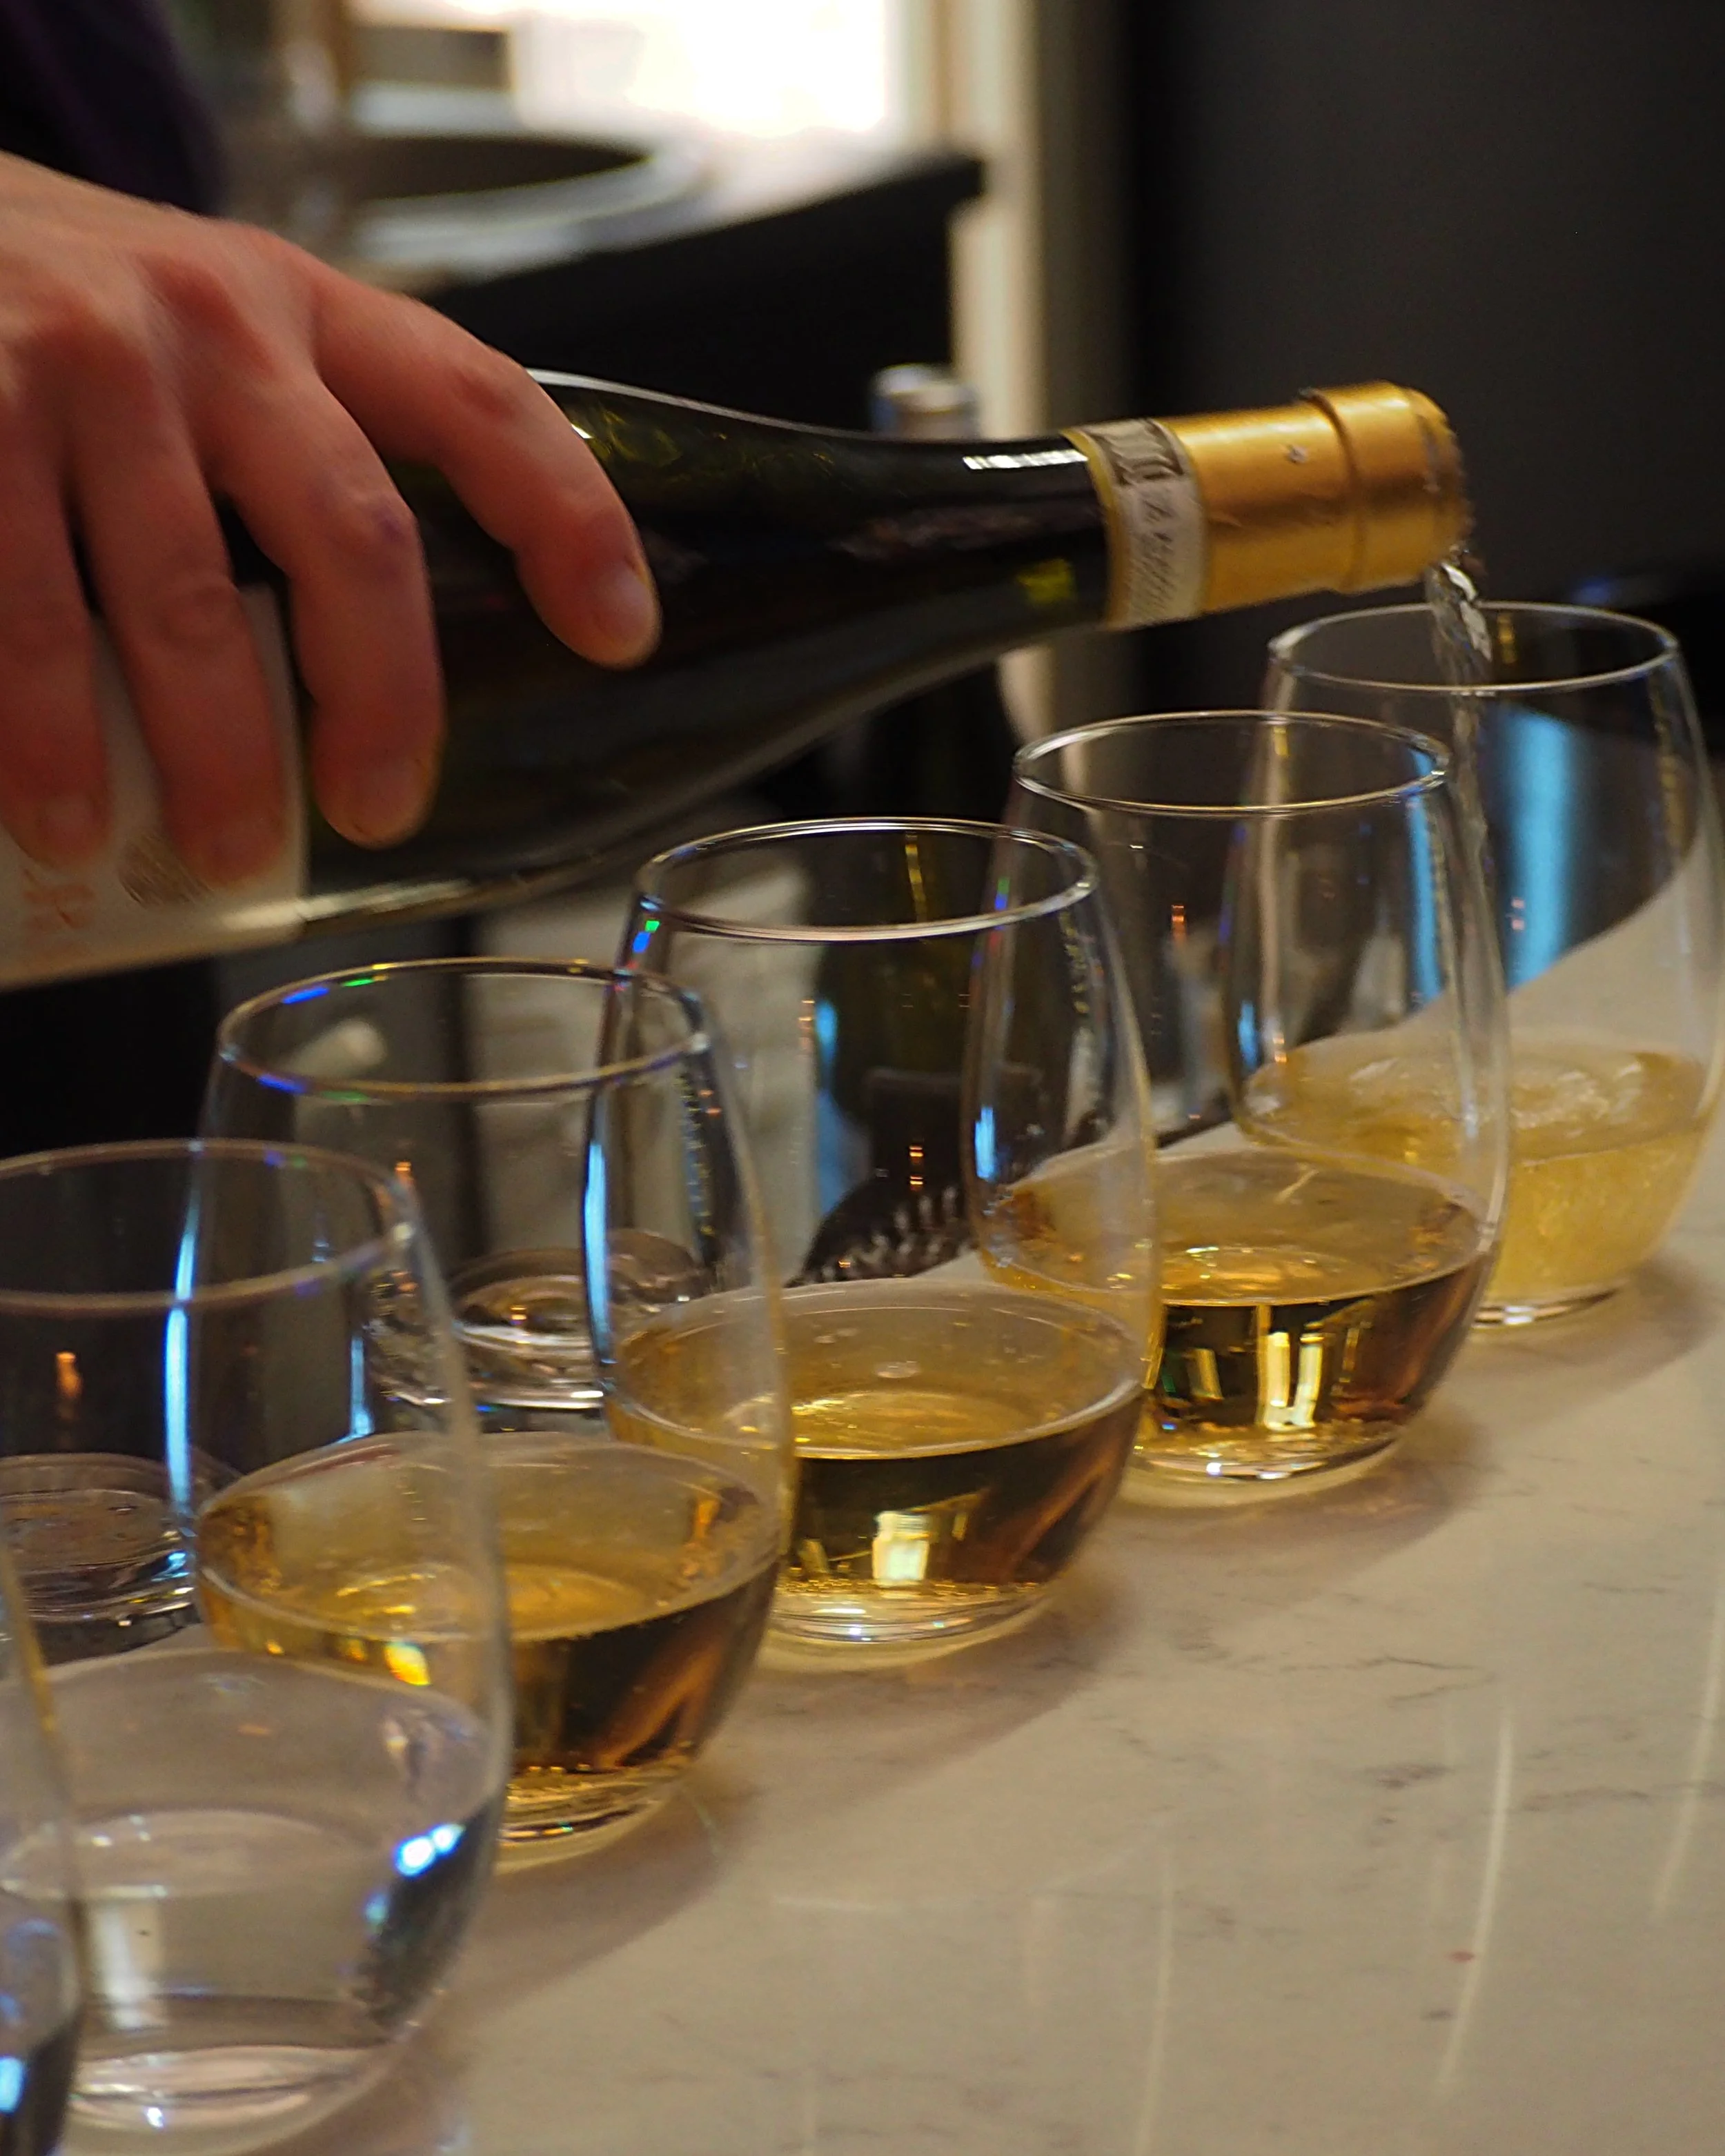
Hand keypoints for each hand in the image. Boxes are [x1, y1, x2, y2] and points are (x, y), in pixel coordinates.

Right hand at [0, 151, 658, 883]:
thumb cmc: (64, 314)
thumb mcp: (206, 333)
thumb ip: (295, 445)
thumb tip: (368, 669)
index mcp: (301, 310)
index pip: (479, 404)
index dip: (569, 518)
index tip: (620, 634)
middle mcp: (209, 322)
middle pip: (354, 537)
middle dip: (380, 701)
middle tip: (374, 813)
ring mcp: (82, 363)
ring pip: (183, 601)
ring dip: (207, 753)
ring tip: (215, 854)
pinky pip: (19, 606)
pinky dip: (36, 731)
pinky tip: (56, 813)